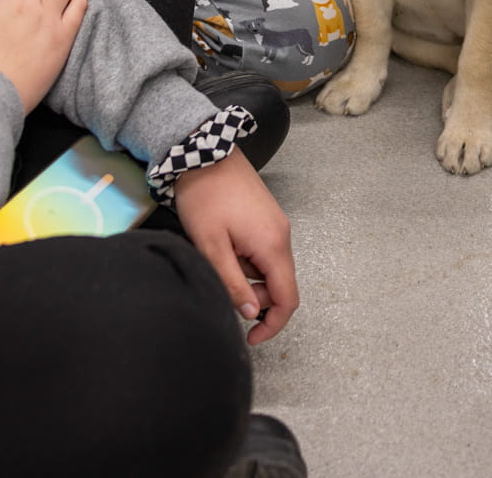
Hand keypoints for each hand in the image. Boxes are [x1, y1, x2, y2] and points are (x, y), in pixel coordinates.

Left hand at [173, 150, 297, 343]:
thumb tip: (251, 313)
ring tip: (219, 263)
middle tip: (225, 292)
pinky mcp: (267, 217)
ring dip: (249, 278)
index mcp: (272, 245)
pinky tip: (225, 249)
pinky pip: (265, 251)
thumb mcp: (212, 246)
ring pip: (271, 268)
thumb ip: (233, 283)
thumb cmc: (205, 196)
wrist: (204, 153)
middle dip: (256, 299)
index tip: (252, 337)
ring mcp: (276, 225)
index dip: (273, 325)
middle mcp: (282, 235)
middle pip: (280, 285)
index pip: (287, 299)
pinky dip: (248, 261)